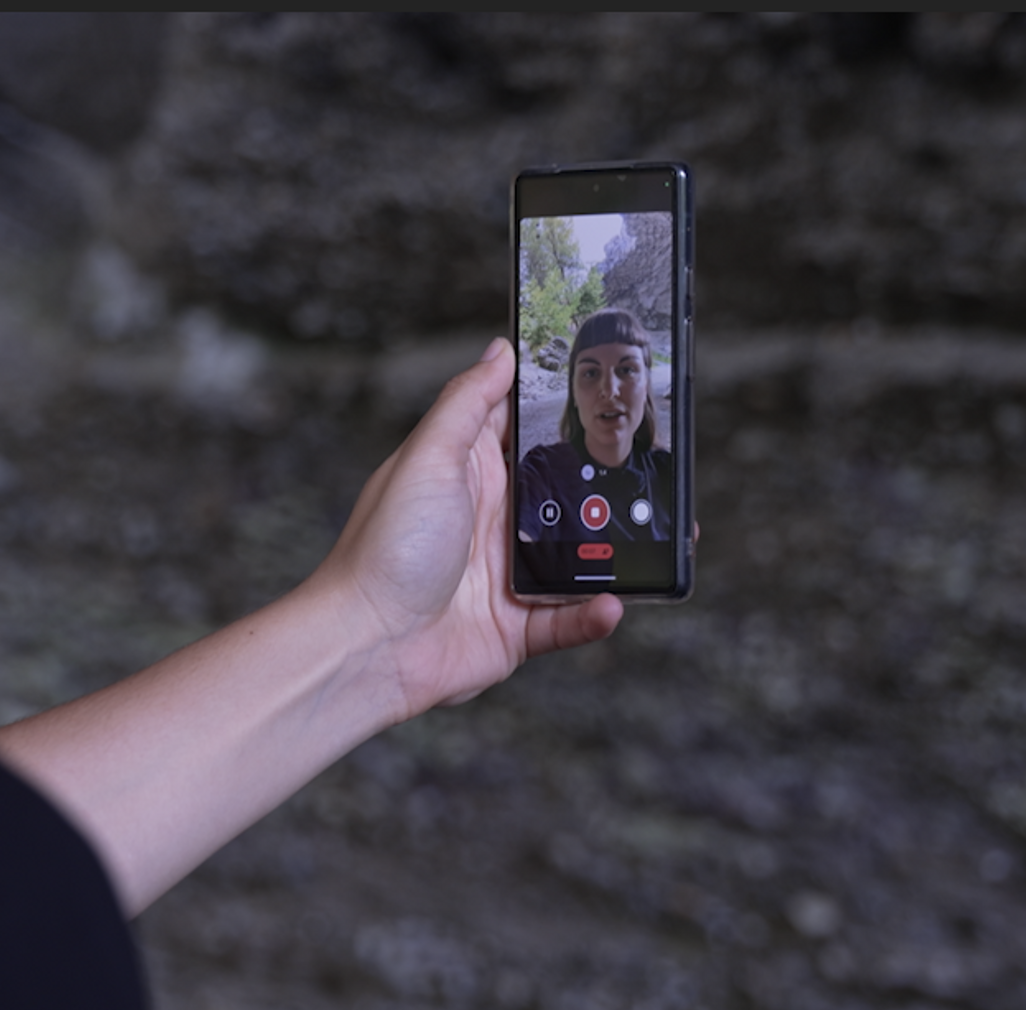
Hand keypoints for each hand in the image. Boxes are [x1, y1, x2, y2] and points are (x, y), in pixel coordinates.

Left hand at [311, 337, 623, 717]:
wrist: (366, 644)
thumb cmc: (384, 547)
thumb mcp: (428, 457)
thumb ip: (468, 402)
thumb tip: (500, 350)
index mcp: (471, 475)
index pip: (525, 433)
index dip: (563, 416)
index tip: (610, 396)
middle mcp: (492, 523)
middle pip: (564, 497)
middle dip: (606, 488)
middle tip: (653, 472)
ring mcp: (507, 576)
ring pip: (578, 559)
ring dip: (613, 553)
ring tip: (658, 541)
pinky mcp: (516, 628)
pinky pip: (569, 619)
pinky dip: (593, 615)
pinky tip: (610, 604)